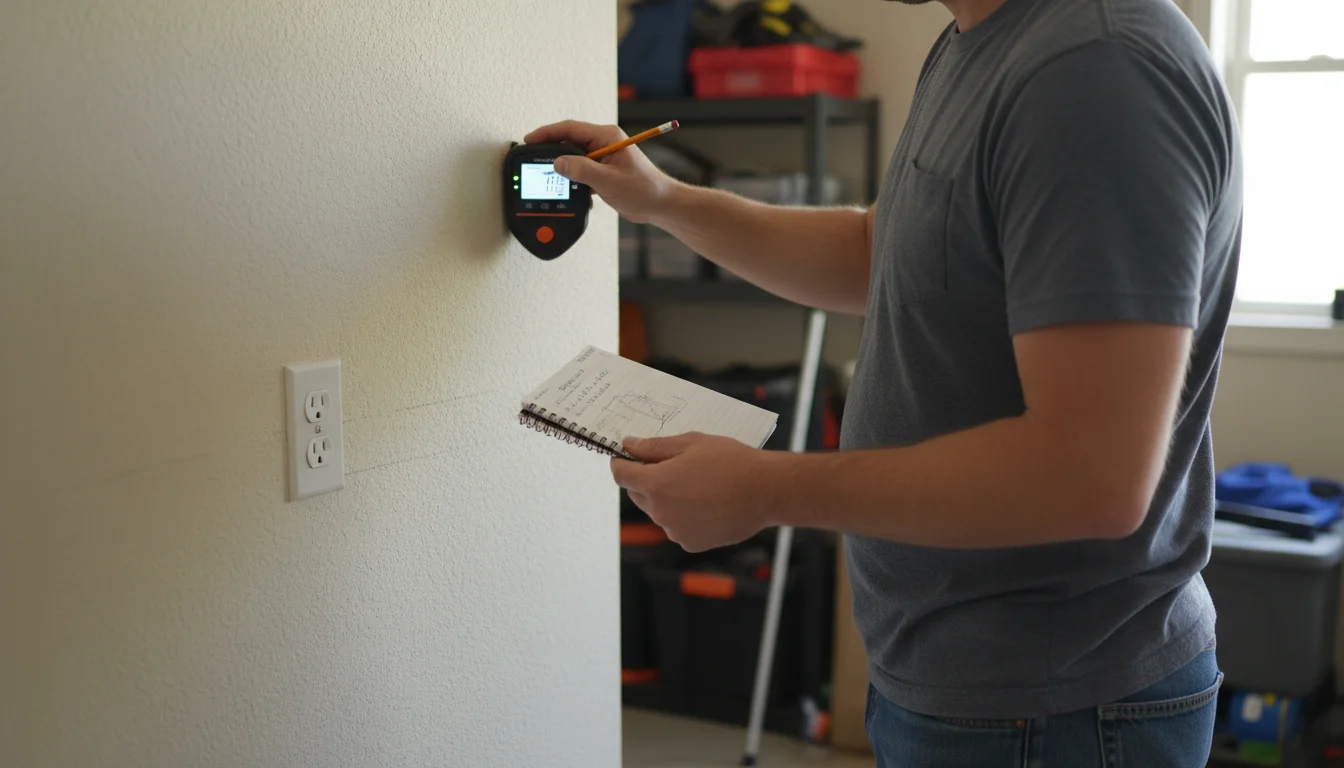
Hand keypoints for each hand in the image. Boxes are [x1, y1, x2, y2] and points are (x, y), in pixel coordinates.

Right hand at [523, 120, 677, 223]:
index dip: (547, 133)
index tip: (530, 139)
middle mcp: (604, 143)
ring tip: (549, 177)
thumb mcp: (609, 180)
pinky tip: (573, 191)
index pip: (570, 129)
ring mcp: (604, 157)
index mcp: (607, 136)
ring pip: (575, 157)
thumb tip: (558, 163)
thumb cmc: (644, 190)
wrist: (660, 205)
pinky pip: (582, 170)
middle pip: (569, 141)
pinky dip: (575, 180)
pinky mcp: (604, 171)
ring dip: (564, 168)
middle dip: (551, 149)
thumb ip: (581, 170)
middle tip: (532, 158)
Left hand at [611, 432, 776, 551]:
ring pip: (657, 511)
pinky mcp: (690, 543)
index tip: (627, 456)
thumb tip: (629, 445)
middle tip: (672, 467)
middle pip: (637, 494)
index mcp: (656, 484)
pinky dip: (683, 516)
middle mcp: (660, 511)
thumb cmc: (731, 462)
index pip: (621, 474)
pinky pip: (676, 526)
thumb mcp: (691, 443)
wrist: (766, 491)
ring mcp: (675, 530)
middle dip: (646, 480)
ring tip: (697, 485)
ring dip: (666, 499)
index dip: (621, 463)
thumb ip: (654, 447)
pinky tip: (706, 503)